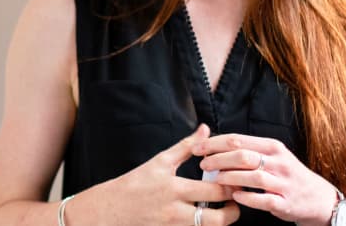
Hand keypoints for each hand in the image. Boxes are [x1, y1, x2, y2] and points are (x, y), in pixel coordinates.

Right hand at [67, 124, 239, 225]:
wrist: (109, 211)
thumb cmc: (134, 184)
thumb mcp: (158, 162)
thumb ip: (185, 147)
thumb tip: (205, 129)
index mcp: (174, 188)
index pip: (216, 191)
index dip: (232, 186)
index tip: (236, 180)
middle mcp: (176, 212)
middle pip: (220, 217)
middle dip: (234, 208)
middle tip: (236, 198)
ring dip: (222, 220)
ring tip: (224, 209)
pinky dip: (205, 225)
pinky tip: (206, 216)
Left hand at [193, 133, 337, 225]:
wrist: (318, 197)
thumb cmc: (287, 174)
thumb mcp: (272, 155)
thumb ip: (247, 150)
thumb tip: (213, 144)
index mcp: (272, 147)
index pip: (238, 140)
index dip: (214, 143)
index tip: (197, 147)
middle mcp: (279, 162)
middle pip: (243, 155)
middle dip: (218, 159)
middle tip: (203, 164)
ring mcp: (283, 183)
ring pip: (253, 176)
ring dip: (230, 177)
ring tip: (215, 179)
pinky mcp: (285, 202)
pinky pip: (264, 199)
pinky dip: (247, 197)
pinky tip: (234, 195)